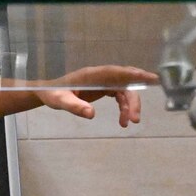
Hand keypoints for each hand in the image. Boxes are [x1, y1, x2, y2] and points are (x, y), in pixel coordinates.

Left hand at [35, 65, 156, 126]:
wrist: (48, 93)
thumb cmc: (52, 94)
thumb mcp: (59, 101)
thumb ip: (74, 106)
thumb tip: (91, 114)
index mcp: (91, 75)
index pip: (115, 72)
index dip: (132, 74)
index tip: (147, 77)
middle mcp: (100, 76)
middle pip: (125, 84)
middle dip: (133, 100)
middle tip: (136, 118)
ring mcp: (104, 82)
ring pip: (125, 91)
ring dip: (130, 107)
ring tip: (128, 123)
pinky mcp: (104, 88)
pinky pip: (120, 97)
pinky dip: (124, 109)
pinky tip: (123, 121)